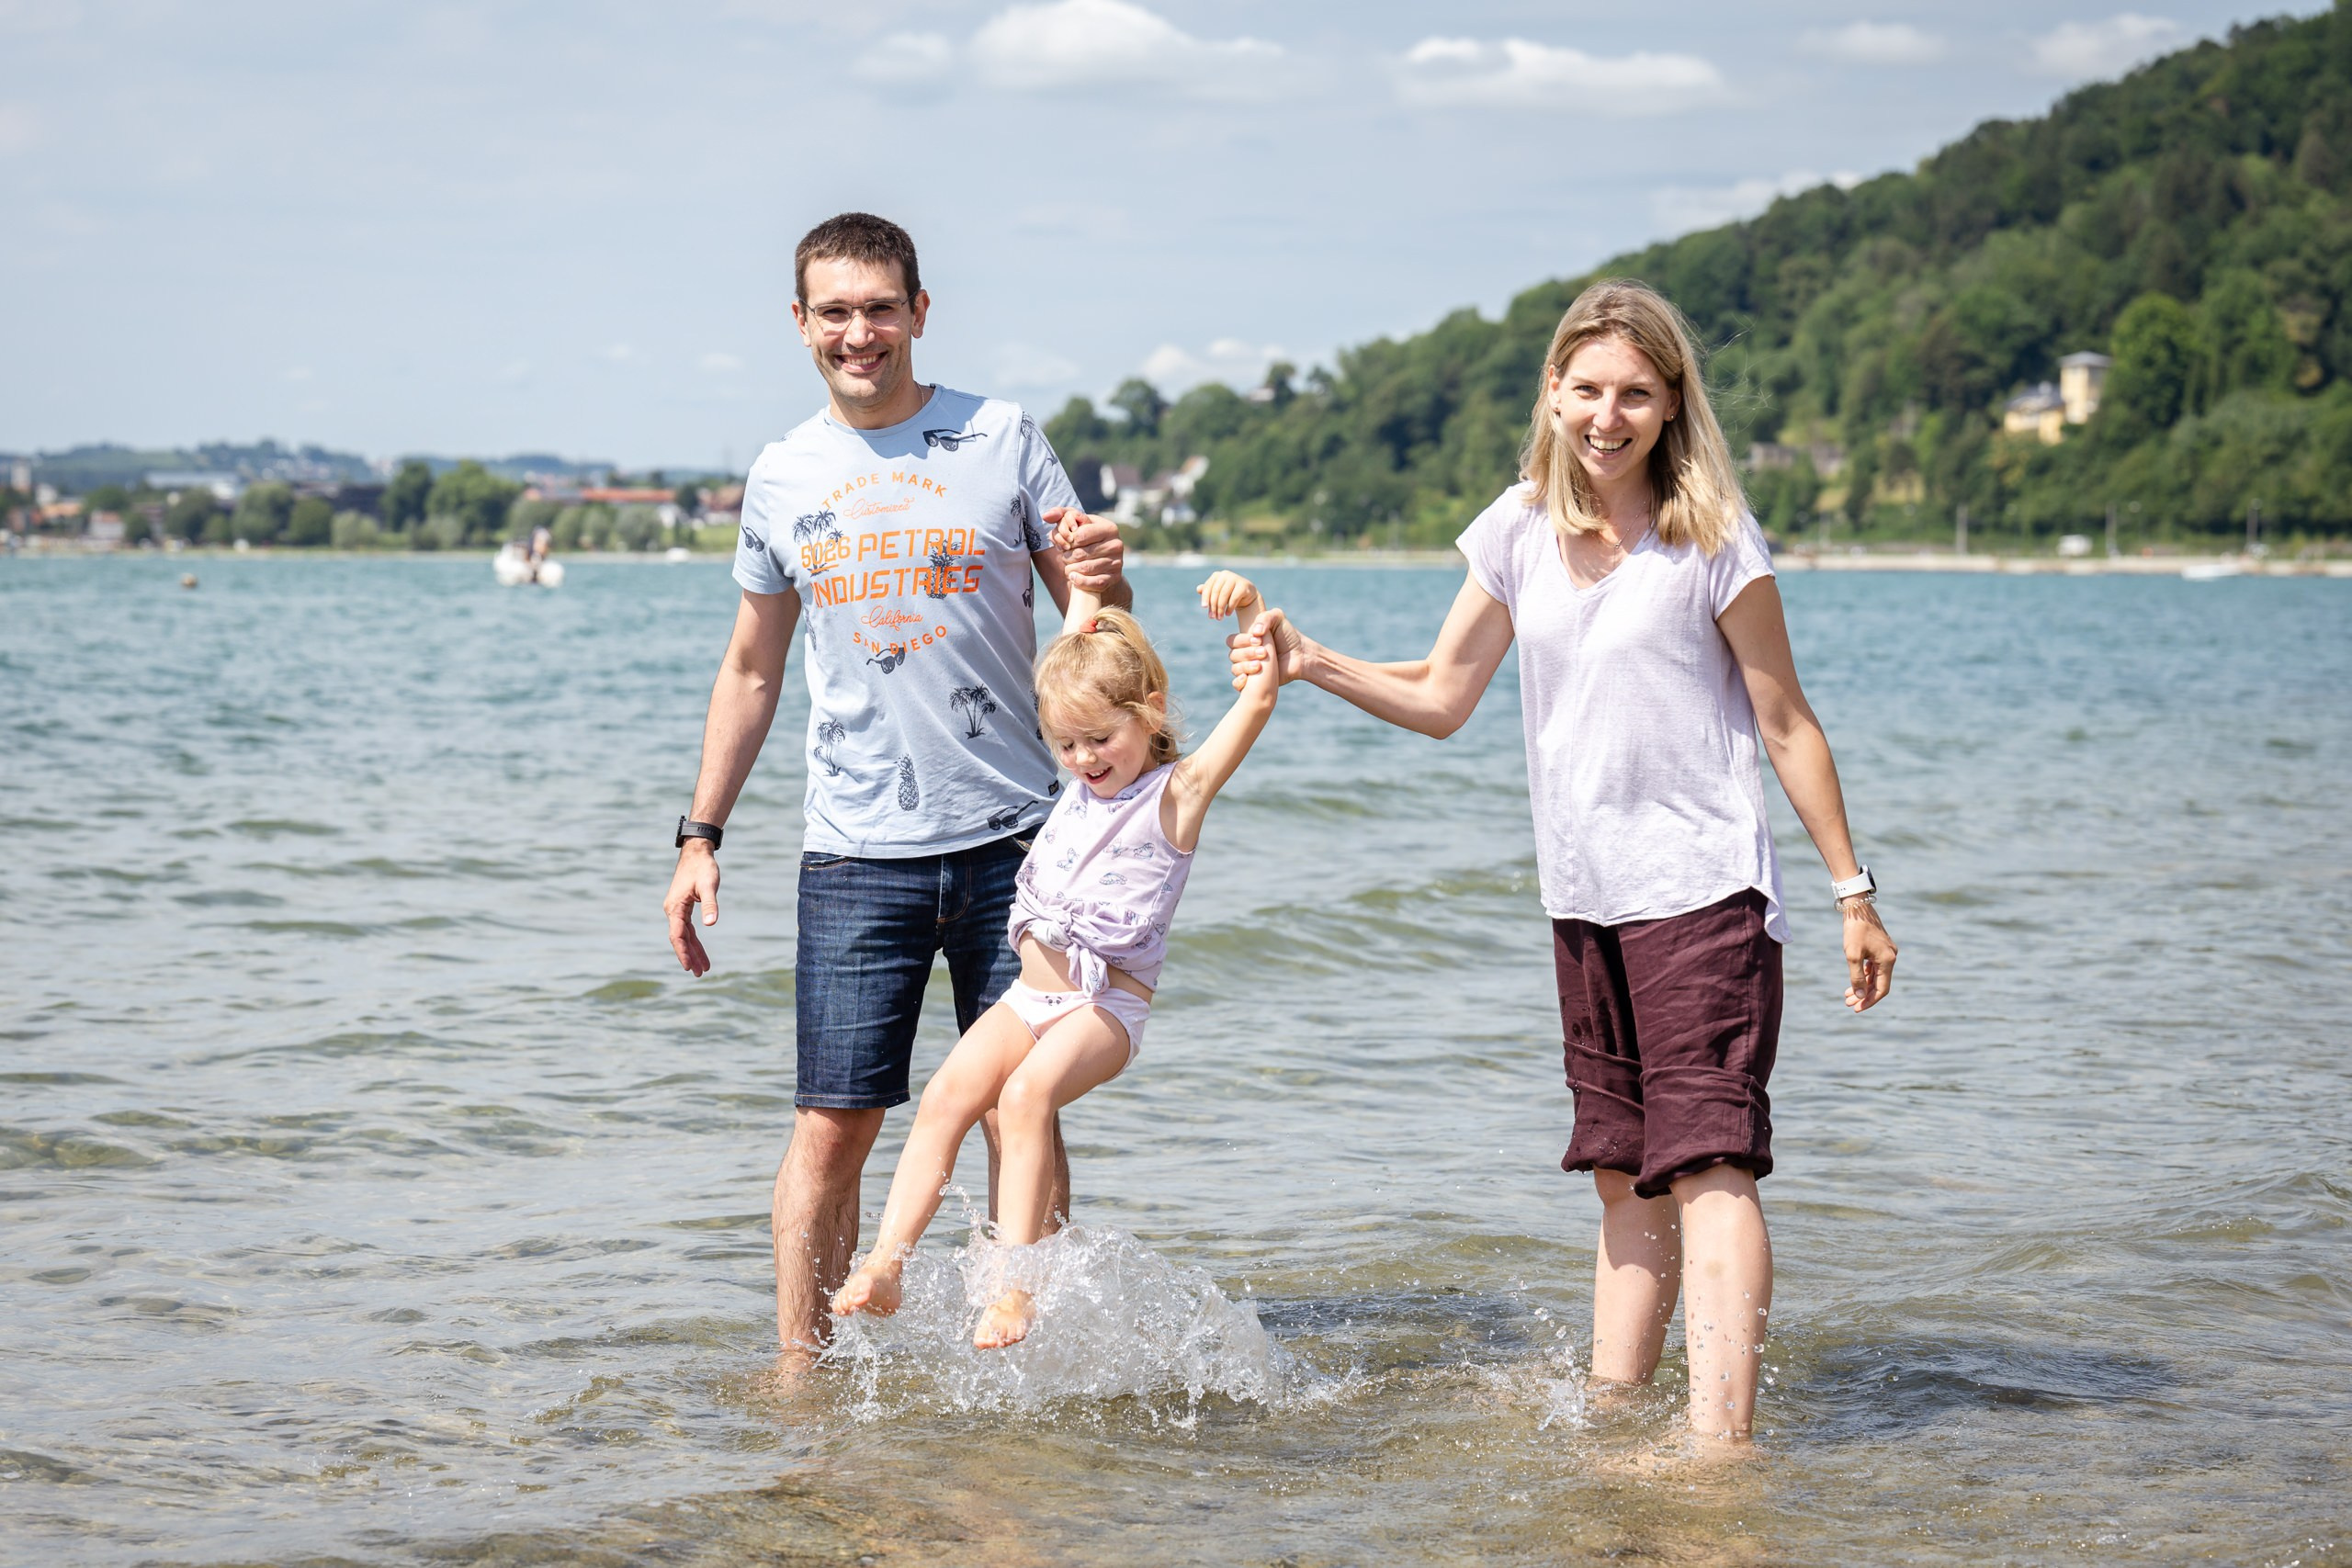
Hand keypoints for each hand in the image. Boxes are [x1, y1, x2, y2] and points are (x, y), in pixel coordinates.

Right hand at [663, 843, 719, 976]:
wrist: (696, 853)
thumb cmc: (703, 868)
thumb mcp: (709, 885)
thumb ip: (710, 904)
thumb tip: (711, 924)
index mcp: (675, 907)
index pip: (677, 935)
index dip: (683, 952)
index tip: (688, 966)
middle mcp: (672, 910)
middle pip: (680, 939)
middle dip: (690, 956)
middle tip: (699, 974)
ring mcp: (677, 910)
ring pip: (684, 936)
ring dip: (693, 951)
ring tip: (703, 968)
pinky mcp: (683, 908)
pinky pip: (688, 929)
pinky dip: (694, 941)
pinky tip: (700, 951)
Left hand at [1043, 506, 1123, 596]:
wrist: (1104, 559)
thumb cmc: (1086, 537)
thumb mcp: (1076, 522)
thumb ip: (1061, 514)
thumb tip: (1046, 516)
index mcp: (1109, 528)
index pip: (1080, 535)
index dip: (1067, 541)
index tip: (1065, 544)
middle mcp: (1116, 544)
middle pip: (1080, 554)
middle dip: (1067, 557)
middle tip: (1065, 556)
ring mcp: (1117, 562)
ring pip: (1085, 568)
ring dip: (1070, 569)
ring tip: (1068, 567)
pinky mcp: (1115, 577)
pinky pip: (1094, 582)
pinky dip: (1079, 581)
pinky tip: (1073, 577)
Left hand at [1196, 569, 1261, 619]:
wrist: (1246, 596)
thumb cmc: (1228, 594)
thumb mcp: (1217, 593)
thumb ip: (1208, 591)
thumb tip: (1198, 589)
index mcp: (1217, 575)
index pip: (1208, 587)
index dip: (1205, 597)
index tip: (1204, 607)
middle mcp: (1226, 574)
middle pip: (1215, 591)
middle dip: (1213, 606)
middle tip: (1212, 617)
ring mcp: (1235, 578)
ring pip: (1224, 595)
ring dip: (1220, 608)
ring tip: (1219, 618)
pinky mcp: (1244, 586)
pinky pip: (1234, 598)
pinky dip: (1229, 608)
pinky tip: (1227, 614)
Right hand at [1234, 609, 1286, 700]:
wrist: (1300, 656)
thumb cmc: (1288, 636)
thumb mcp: (1278, 618)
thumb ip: (1265, 617)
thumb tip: (1254, 632)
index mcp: (1246, 640)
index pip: (1232, 640)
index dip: (1243, 640)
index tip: (1259, 640)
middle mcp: (1245, 654)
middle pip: (1233, 655)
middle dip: (1247, 653)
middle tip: (1264, 652)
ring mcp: (1248, 668)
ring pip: (1235, 669)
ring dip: (1245, 666)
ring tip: (1260, 665)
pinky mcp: (1253, 682)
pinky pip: (1237, 684)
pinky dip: (1239, 682)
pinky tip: (1247, 678)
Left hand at [1841, 900, 1895, 1011]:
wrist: (1857, 906)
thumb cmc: (1854, 930)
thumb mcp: (1852, 955)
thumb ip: (1856, 977)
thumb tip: (1860, 996)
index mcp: (1888, 960)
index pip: (1882, 989)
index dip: (1870, 1001)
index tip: (1856, 1009)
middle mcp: (1891, 957)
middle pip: (1879, 983)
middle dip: (1864, 995)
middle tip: (1848, 1004)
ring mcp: (1887, 952)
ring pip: (1875, 976)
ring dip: (1863, 986)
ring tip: (1847, 996)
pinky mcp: (1880, 948)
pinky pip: (1874, 967)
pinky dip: (1864, 975)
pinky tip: (1853, 982)